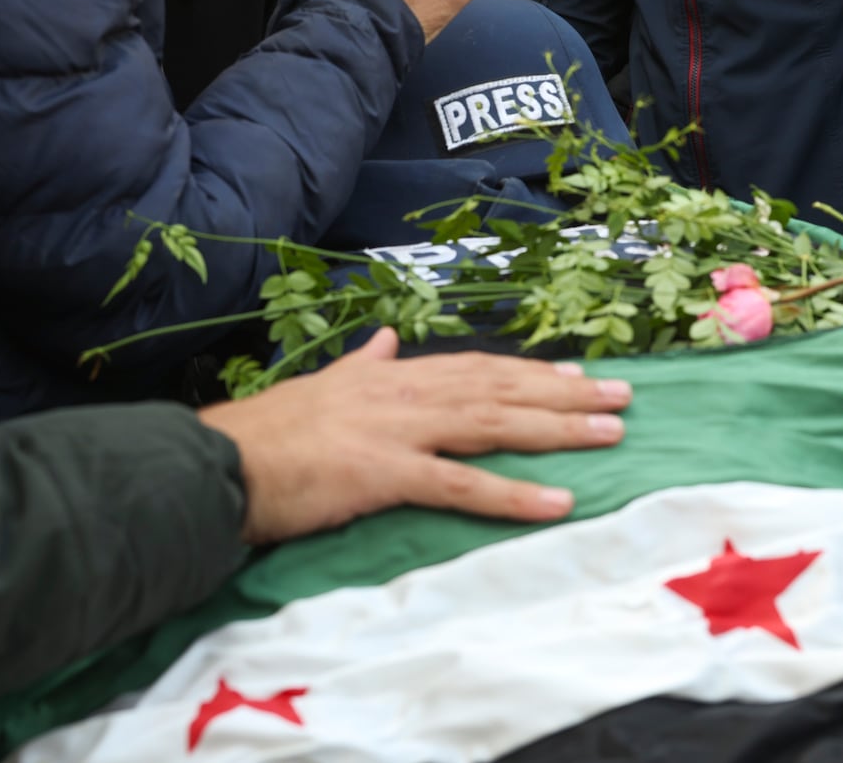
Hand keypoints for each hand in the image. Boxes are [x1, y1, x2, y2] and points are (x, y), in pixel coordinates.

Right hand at [199, 328, 629, 542]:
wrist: (220, 462)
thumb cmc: (266, 432)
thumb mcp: (322, 386)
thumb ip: (362, 363)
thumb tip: (387, 340)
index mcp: (391, 377)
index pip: (475, 368)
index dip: (529, 371)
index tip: (574, 372)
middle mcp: (405, 393)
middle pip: (500, 389)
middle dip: (564, 393)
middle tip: (622, 396)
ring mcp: (399, 431)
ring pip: (495, 424)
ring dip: (558, 430)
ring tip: (611, 434)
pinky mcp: (387, 473)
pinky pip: (462, 485)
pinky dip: (513, 494)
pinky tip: (557, 501)